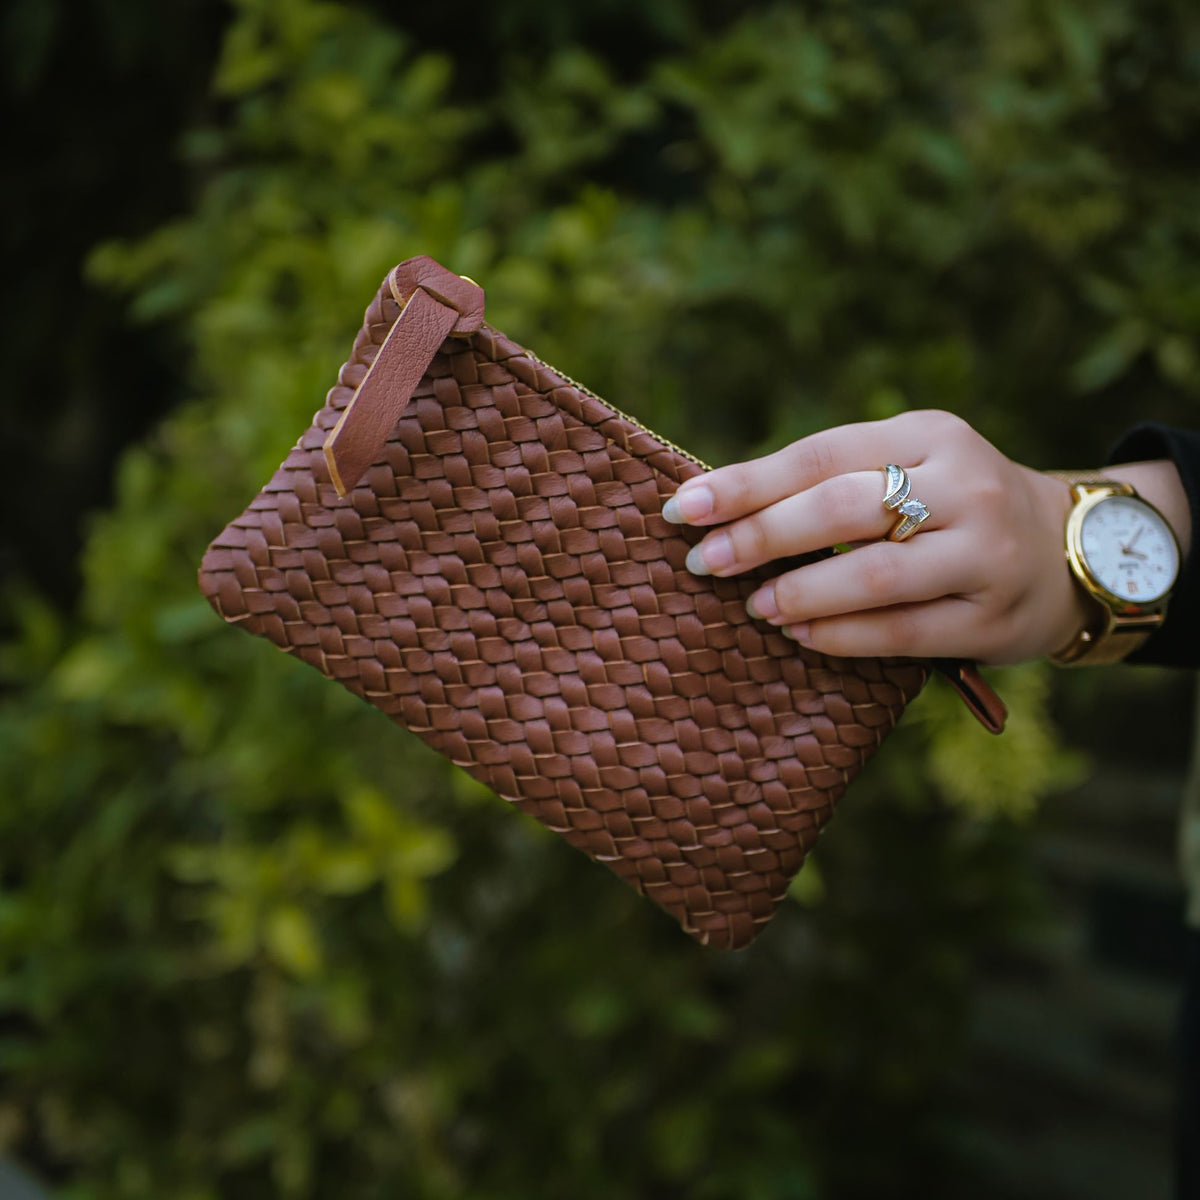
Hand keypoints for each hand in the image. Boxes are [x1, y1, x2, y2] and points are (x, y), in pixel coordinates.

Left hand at [660, 410, 1086, 664]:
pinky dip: (843, 635)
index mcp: (928, 434)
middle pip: (842, 507)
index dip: (745, 484)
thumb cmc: (953, 505)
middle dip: (762, 536)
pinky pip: (904, 630)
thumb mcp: (908, 465)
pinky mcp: (994, 616)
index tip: (683, 509)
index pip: (820, 455)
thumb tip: (718, 507)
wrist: (1069, 549)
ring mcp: (985, 551)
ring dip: (801, 591)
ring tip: (753, 605)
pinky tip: (801, 634)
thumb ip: (831, 480)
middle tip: (703, 563)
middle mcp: (963, 484)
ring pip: (875, 573)